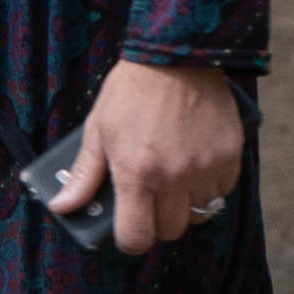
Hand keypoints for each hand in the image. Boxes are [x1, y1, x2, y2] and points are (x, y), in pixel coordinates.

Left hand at [47, 57, 245, 252]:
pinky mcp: (230, 154)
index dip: (130, 240)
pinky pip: (222, 190)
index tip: (129, 230)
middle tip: (150, 199)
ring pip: (199, 213)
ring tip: (174, 180)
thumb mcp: (98, 129)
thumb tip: (63, 206)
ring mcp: (205, 166)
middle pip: (170, 230)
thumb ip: (84, 175)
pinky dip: (210, 186)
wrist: (176, 53)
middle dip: (157, 222)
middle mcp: (173, 175)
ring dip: (185, 205)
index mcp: (136, 172)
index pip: (136, 237)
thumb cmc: (132, 90)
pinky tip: (196, 165)